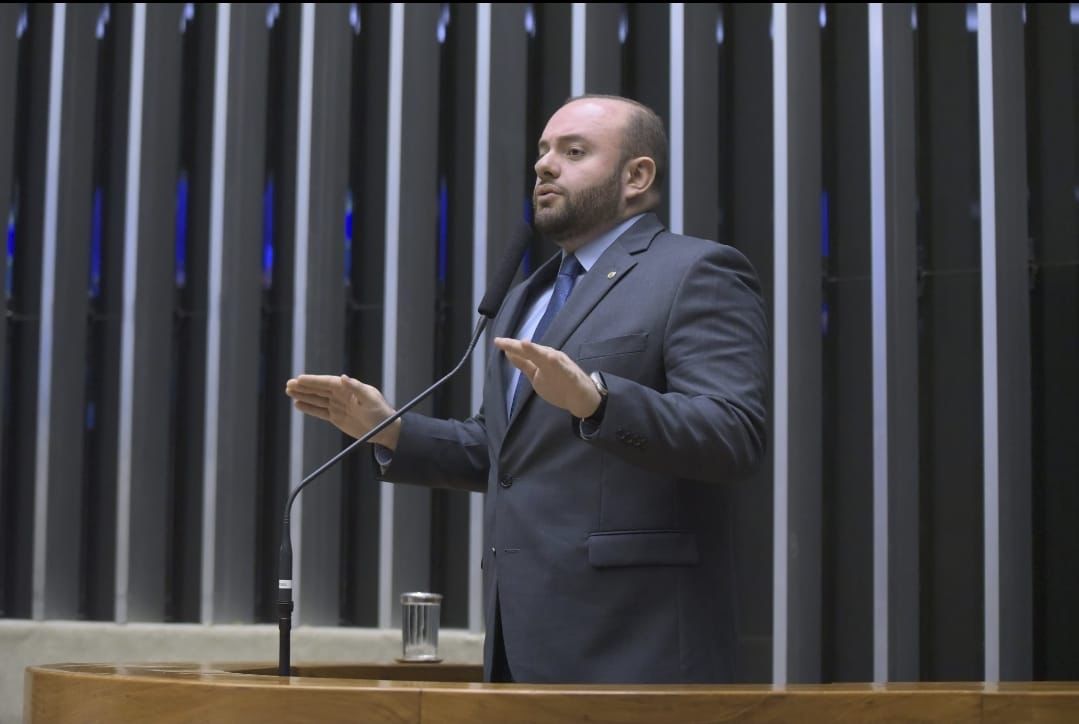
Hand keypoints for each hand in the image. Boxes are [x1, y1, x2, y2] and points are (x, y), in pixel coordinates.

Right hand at [285, 374, 400, 449]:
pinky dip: (309, 408)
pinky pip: (319, 411)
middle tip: (288, 385)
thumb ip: (356, 388)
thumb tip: (343, 377)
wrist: (385, 429)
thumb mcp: (370, 399)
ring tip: (289, 392)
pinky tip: (298, 404)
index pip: (327, 382)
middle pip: (319, 389)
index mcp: (349, 388)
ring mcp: (338, 405)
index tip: (299, 379)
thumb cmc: (381, 412)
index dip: (313, 381)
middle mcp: (341, 395)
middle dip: (304, 387)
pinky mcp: (336, 417)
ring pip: (317, 399)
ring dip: (303, 396)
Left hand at [494, 338, 600, 418]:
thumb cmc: (560, 381)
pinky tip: (551, 358)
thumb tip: (508, 353)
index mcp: (542, 358)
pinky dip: (558, 364)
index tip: (497, 341)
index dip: (511, 346)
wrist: (582, 396)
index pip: (525, 352)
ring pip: (547, 357)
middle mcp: (551, 359)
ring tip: (525, 344)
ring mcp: (561, 366)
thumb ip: (524, 363)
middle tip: (503, 342)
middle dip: (518, 347)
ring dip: (537, 350)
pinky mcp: (571, 375)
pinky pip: (564, 369)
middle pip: (532, 351)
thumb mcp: (538, 371)